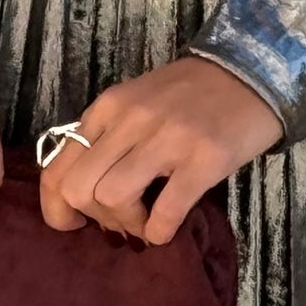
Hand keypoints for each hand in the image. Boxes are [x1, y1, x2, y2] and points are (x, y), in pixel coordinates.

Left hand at [37, 55, 281, 245]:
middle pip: (79, 189)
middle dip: (94, 218)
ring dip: (128, 225)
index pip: (57, 168)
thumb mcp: (133, 104)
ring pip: (112, 198)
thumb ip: (105, 137)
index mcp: (107, 108)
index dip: (56, 209)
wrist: (249, 72)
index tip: (76, 223)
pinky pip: (165, 211)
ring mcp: (167, 138)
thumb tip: (82, 193)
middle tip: (120, 222)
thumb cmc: (187, 94)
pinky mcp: (204, 159)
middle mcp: (130, 120)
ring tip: (146, 223)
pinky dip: (159, 232)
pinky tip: (167, 229)